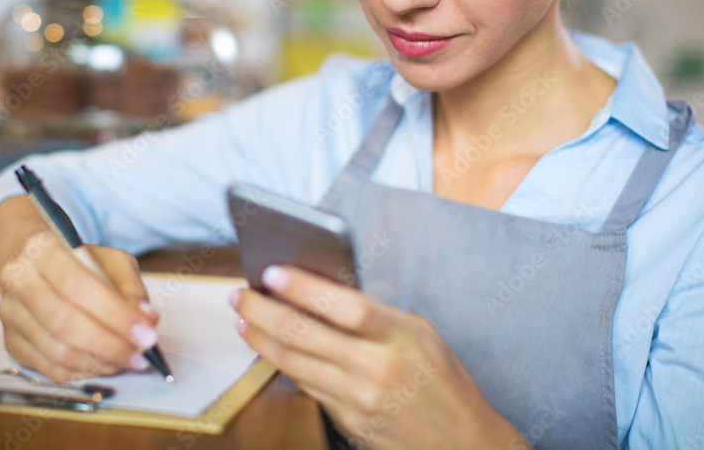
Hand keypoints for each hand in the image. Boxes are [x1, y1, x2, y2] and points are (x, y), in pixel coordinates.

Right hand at [0, 197, 159, 381]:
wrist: (28, 259)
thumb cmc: (75, 260)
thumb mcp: (109, 259)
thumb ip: (130, 287)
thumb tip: (147, 319)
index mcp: (45, 252)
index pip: (77, 286)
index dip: (114, 314)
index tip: (146, 334)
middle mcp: (20, 282)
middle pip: (63, 322)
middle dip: (110, 345)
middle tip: (141, 355)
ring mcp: (12, 314)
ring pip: (55, 350)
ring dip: (98, 363)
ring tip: (126, 362)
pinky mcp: (11, 341)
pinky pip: (47, 368)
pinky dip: (80, 373)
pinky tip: (102, 366)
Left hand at [229, 265, 529, 449]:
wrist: (464, 443)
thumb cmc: (443, 380)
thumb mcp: (420, 334)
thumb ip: (376, 315)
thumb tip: (321, 291)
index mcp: (402, 335)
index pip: (344, 305)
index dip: (303, 287)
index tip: (272, 271)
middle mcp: (378, 368)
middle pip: (304, 333)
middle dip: (262, 310)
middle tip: (240, 294)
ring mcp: (360, 399)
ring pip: (294, 363)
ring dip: (261, 338)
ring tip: (243, 319)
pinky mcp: (348, 422)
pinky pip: (306, 388)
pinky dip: (283, 365)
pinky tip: (270, 349)